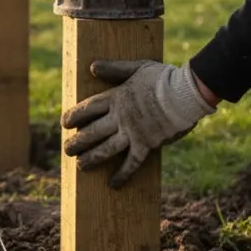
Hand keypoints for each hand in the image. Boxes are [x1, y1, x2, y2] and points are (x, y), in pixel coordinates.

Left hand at [61, 60, 217, 187]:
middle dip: (77, 142)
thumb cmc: (163, 77)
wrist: (186, 93)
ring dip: (92, 158)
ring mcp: (132, 132)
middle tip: (67, 150)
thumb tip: (93, 66)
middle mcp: (120, 117)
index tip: (64, 123)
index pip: (88, 108)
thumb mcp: (137, 67)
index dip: (74, 116)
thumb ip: (115, 69)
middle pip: (92, 132)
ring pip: (106, 149)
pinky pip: (132, 163)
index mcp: (116, 97)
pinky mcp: (146, 144)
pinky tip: (113, 184)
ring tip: (81, 166)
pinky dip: (122, 174)